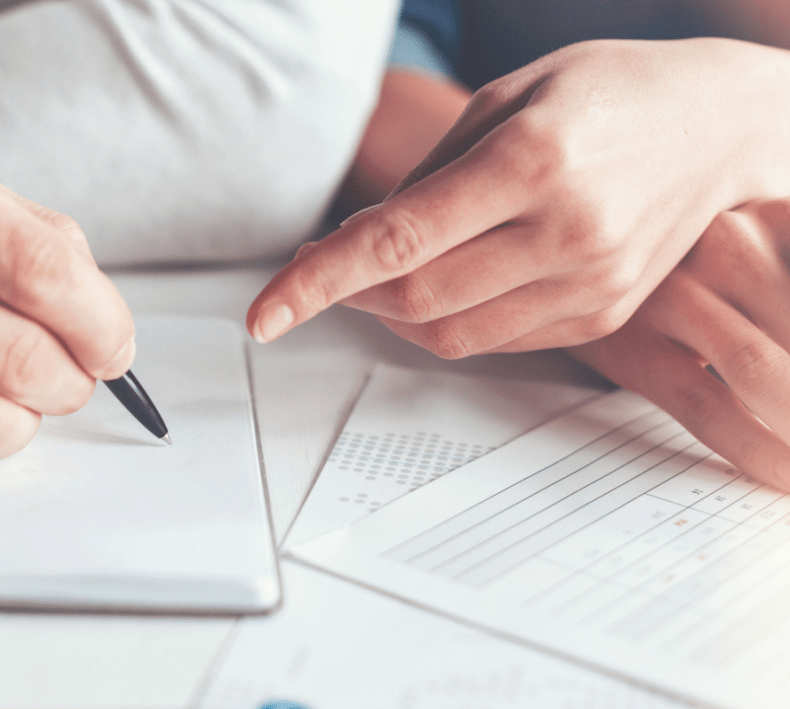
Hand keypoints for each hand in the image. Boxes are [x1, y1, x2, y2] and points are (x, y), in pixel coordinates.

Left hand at [248, 38, 789, 355]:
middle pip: (412, 299)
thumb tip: (359, 240)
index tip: (263, 314)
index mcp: (532, 162)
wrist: (723, 126)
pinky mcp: (602, 315)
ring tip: (373, 273)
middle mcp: (565, 233)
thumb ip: (428, 174)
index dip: (315, 283)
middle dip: (345, 292)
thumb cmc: (609, 92)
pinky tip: (439, 281)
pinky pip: (494, 339)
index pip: (394, 243)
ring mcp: (590, 284)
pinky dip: (444, 320)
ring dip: (389, 312)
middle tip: (315, 265)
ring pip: (448, 333)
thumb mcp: (507, 98)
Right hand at [570, 198, 789, 491]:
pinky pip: (711, 411)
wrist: (559, 235)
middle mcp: (726, 243)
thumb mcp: (755, 230)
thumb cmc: (677, 242)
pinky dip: (765, 456)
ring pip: (771, 378)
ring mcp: (673, 296)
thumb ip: (782, 269)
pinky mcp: (630, 347)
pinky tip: (789, 481)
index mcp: (774, 208)